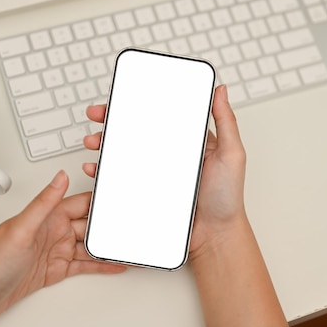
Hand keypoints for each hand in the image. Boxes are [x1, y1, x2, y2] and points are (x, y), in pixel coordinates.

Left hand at [0, 171, 125, 322]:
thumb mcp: (20, 228)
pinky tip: (113, 264)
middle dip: (110, 227)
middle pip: (90, 226)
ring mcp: (55, 250)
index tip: (119, 199)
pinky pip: (83, 265)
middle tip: (131, 228)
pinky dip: (100, 265)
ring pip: (90, 246)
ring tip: (127, 247)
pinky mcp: (55, 269)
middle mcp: (53, 231)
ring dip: (108, 247)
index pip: (81, 204)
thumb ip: (44, 203)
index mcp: (46, 216)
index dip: (100, 202)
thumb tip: (61, 177)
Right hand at [82, 85, 246, 259]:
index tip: (122, 96)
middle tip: (98, 115)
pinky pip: (120, 179)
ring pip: (123, 153)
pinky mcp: (144, 191)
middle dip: (112, 120)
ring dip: (104, 143)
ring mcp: (154, 173)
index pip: (159, 115)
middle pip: (135, 131)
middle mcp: (168, 154)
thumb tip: (221, 90)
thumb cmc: (227, 198)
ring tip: (94, 142)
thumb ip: (227, 122)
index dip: (139, 103)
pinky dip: (104, 171)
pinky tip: (96, 168)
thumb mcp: (232, 153)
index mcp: (187, 140)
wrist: (214, 236)